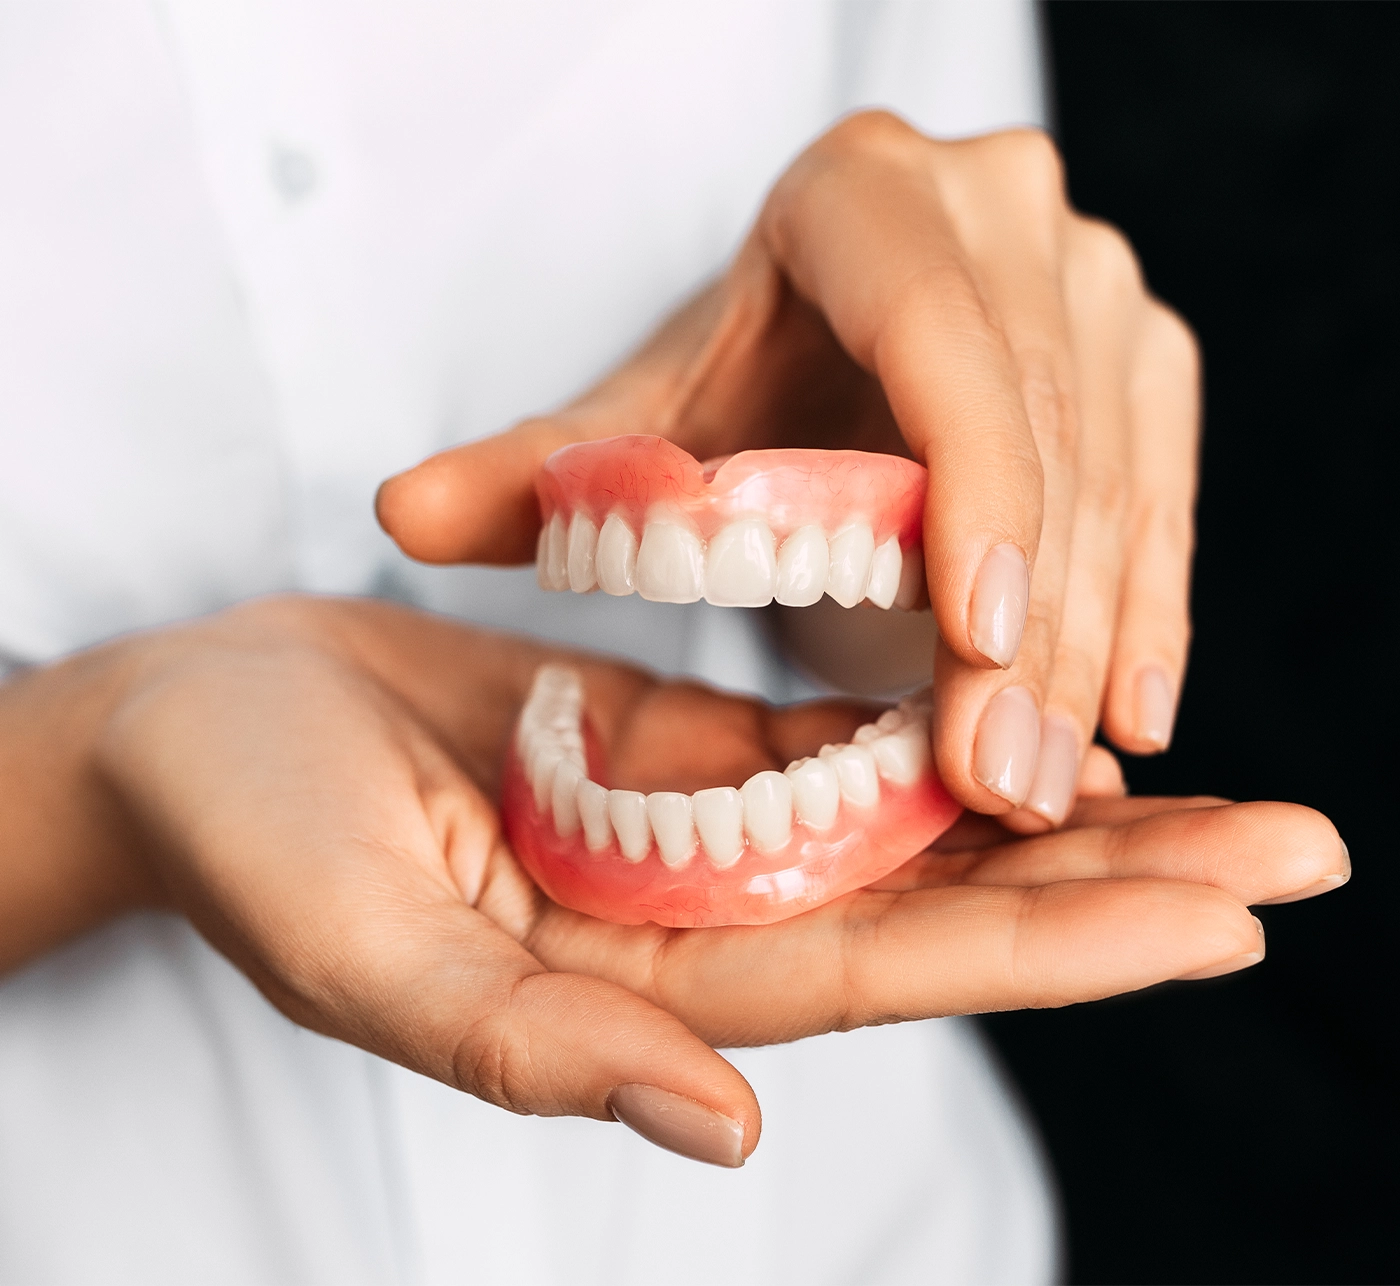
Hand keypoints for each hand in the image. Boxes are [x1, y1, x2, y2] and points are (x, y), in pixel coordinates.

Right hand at [5, 597, 1340, 1166]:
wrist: (201, 726)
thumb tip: (723, 1136)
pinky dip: (938, 716)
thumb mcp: (367, 949)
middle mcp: (699, 911)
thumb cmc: (251, 836)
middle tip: (1302, 846)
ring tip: (1212, 767)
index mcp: (648, 981)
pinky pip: (831, 733)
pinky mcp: (668, 744)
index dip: (1060, 944)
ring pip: (909, 812)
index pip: (893, 965)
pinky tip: (1035, 691)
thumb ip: (532, 1045)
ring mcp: (694, 823)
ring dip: (1056, 788)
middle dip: (1122, 876)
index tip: (1224, 917)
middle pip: (945, 896)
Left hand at [376, 113, 1199, 830]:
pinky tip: (1135, 717)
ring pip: (1119, 473)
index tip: (978, 644)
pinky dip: (1151, 607)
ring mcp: (1089, 280)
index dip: (974, 486)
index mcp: (863, 199)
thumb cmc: (731, 384)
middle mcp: (1000, 215)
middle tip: (1003, 782)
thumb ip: (528, 475)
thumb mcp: (636, 426)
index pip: (940, 338)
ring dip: (1094, 642)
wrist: (828, 341)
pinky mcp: (1140, 355)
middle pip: (1043, 430)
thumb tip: (399, 518)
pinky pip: (1169, 490)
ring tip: (1051, 781)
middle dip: (1035, 623)